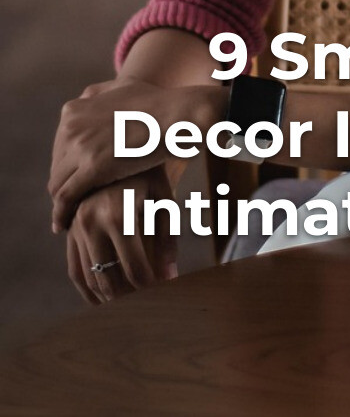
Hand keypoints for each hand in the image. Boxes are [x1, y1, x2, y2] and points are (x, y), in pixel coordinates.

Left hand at [50, 75, 217, 229]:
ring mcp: (80, 146)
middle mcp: (72, 126)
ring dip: (62, 202)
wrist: (178, 114)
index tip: (77, 179)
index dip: (68, 166)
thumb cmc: (159, 104)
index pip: (59, 147)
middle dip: (65, 184)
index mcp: (75, 110)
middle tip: (74, 202)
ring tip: (69, 218)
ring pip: (57, 184)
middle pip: (57, 166)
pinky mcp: (92, 167)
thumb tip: (87, 98)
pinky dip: (61, 214)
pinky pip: (65, 198)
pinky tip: (64, 226)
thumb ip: (100, 93)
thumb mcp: (123, 87)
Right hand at [66, 167, 177, 304]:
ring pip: (89, 278)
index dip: (151, 289)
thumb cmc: (151, 176)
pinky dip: (87, 290)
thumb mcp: (165, 201)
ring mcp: (76, 226)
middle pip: (109, 278)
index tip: (164, 299)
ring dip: (107, 298)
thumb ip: (168, 241)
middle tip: (146, 310)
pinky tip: (103, 301)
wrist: (120, 148)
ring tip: (129, 309)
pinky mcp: (69, 230)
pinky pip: (74, 269)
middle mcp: (91, 222)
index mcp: (119, 215)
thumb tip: (171, 279)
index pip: (135, 269)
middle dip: (129, 299)